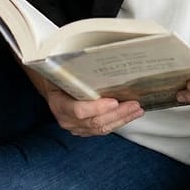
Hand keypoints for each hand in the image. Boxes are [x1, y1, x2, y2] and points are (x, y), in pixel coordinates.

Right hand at [23, 63, 143, 135]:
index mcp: (59, 104)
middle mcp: (66, 119)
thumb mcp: (63, 73)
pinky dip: (118, 122)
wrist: (53, 90)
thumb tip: (97, 58)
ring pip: (101, 128)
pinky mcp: (84, 131)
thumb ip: (77, 72)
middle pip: (94, 122)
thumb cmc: (59, 78)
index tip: (114, 101)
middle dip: (117, 113)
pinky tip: (129, 115)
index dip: (97, 108)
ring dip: (122, 119)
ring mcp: (75, 128)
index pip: (78, 110)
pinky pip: (103, 130)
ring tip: (136, 110)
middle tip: (133, 104)